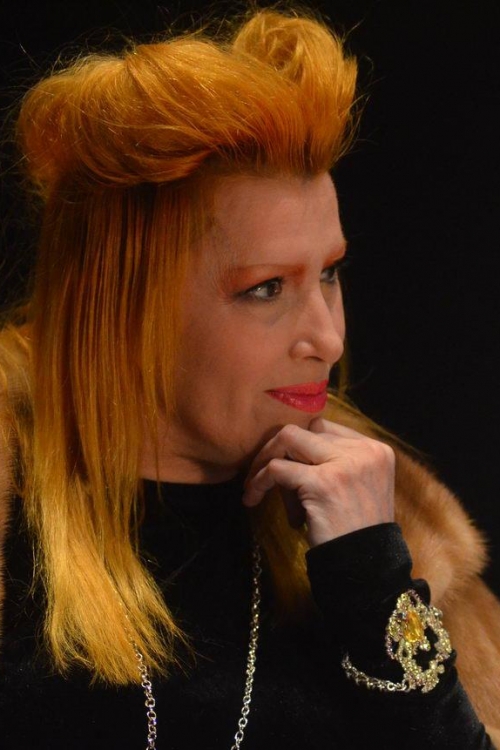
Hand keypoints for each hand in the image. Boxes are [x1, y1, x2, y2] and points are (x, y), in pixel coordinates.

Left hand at [242, 417, 394, 546]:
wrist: (367, 570)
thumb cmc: (357, 534)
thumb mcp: (356, 488)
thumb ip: (335, 463)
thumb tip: (288, 450)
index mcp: (376, 449)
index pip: (326, 428)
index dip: (300, 445)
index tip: (286, 464)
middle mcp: (364, 451)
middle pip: (307, 430)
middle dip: (281, 450)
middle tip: (266, 474)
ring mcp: (344, 464)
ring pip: (288, 439)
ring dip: (265, 460)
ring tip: (255, 484)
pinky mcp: (322, 482)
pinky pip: (277, 469)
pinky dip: (258, 481)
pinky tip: (252, 498)